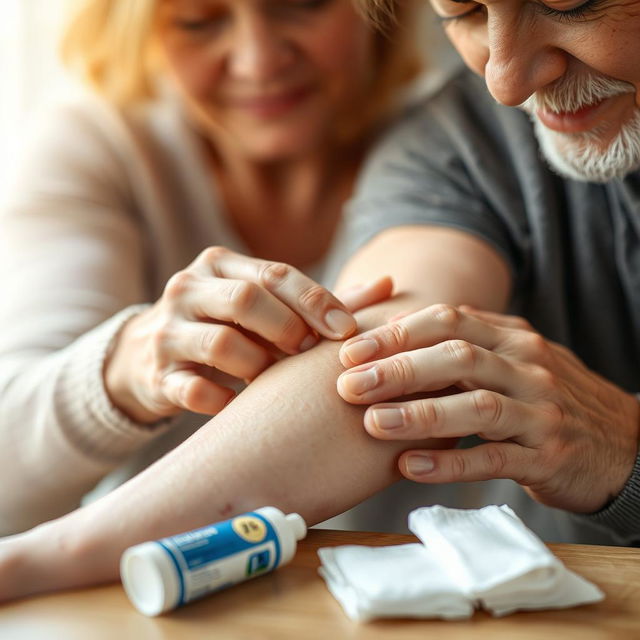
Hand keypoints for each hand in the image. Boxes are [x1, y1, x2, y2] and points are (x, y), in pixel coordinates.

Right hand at [105, 246, 391, 422]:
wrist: (146, 357)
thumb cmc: (227, 328)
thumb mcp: (265, 305)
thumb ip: (322, 300)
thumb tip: (389, 285)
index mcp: (221, 264)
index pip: (274, 273)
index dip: (315, 301)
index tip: (348, 332)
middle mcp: (189, 288)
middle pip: (246, 300)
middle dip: (287, 329)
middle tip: (308, 355)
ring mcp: (167, 331)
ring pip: (223, 345)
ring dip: (261, 368)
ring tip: (275, 382)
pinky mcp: (157, 375)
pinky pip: (195, 391)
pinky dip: (226, 401)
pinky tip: (241, 406)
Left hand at [337, 303, 639, 512]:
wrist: (621, 442)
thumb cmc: (543, 398)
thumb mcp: (510, 360)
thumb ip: (462, 347)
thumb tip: (388, 337)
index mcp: (511, 337)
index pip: (448, 321)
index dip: (396, 334)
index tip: (349, 351)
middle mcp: (528, 367)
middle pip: (457, 357)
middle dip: (398, 369)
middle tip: (347, 386)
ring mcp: (541, 412)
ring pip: (476, 407)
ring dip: (419, 414)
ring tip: (371, 424)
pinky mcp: (549, 457)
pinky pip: (494, 459)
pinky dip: (450, 463)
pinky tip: (409, 467)